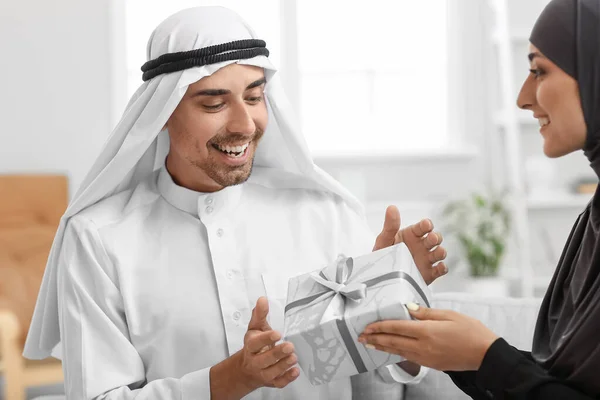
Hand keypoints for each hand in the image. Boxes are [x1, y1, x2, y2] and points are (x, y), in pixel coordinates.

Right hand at [238, 297, 299, 388]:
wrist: (246, 368)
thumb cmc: (254, 346)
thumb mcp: (255, 328)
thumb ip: (259, 315)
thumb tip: (262, 300)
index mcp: (250, 346)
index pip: (256, 344)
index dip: (266, 339)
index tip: (277, 334)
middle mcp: (255, 361)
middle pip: (264, 360)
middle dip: (277, 353)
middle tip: (289, 346)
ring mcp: (263, 373)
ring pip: (272, 372)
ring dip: (283, 365)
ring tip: (293, 357)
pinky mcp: (271, 381)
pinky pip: (279, 383)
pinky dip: (287, 378)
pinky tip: (295, 371)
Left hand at [358, 303, 498, 371]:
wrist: (486, 355)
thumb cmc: (471, 331)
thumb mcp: (449, 315)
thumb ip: (426, 312)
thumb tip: (408, 308)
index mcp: (427, 331)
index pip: (396, 328)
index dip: (379, 327)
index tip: (367, 326)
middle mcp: (423, 346)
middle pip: (393, 342)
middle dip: (375, 339)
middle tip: (361, 336)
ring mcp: (426, 357)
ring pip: (398, 351)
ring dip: (382, 347)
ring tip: (370, 344)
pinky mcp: (431, 364)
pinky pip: (409, 357)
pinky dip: (396, 352)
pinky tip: (391, 350)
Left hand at [373, 205, 447, 284]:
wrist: (381, 275)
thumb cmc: (383, 254)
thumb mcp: (384, 240)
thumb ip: (390, 225)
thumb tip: (391, 207)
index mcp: (412, 234)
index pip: (424, 226)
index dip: (427, 224)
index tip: (426, 224)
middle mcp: (422, 245)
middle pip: (435, 238)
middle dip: (436, 237)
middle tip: (432, 238)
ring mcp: (426, 259)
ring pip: (439, 253)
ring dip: (441, 251)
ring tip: (438, 252)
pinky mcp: (429, 273)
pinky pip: (440, 270)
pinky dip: (443, 268)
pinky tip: (440, 266)